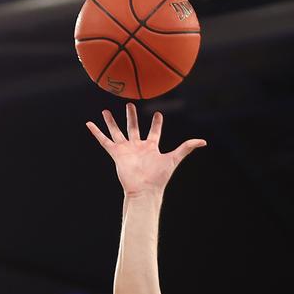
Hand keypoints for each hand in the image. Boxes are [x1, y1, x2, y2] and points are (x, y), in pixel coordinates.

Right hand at [86, 103, 205, 196]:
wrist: (144, 189)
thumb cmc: (159, 177)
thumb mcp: (174, 158)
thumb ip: (187, 148)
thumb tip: (204, 141)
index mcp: (151, 147)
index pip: (154, 132)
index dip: (156, 123)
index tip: (158, 114)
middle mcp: (137, 147)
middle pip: (133, 128)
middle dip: (131, 116)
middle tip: (129, 104)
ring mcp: (126, 150)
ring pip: (117, 131)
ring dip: (111, 121)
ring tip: (106, 110)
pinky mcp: (116, 153)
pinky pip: (104, 140)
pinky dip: (96, 132)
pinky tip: (89, 123)